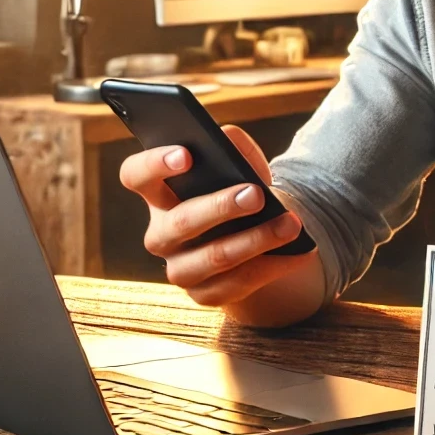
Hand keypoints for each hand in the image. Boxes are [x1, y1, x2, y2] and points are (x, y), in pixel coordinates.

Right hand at [119, 124, 315, 308]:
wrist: (258, 234)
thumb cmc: (241, 188)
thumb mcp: (239, 163)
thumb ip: (231, 146)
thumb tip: (227, 139)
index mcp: (158, 193)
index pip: (135, 175)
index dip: (154, 164)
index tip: (187, 154)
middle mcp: (161, 234)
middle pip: (181, 222)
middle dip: (221, 207)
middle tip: (256, 194)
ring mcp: (180, 268)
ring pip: (214, 257)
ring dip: (256, 240)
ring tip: (291, 224)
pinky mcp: (205, 295)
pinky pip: (238, 284)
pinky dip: (273, 266)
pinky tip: (299, 253)